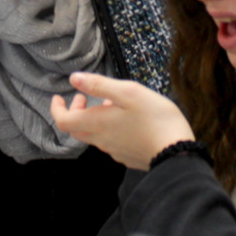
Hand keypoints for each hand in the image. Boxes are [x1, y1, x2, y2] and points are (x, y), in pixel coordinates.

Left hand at [50, 73, 194, 169]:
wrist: (178, 153)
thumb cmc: (155, 119)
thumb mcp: (128, 93)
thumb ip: (99, 85)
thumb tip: (74, 79)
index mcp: (97, 123)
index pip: (63, 121)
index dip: (57, 109)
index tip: (59, 97)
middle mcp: (101, 140)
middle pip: (76, 129)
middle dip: (75, 111)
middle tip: (84, 97)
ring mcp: (114, 150)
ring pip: (93, 135)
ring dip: (93, 118)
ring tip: (110, 103)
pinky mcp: (127, 156)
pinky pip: (109, 142)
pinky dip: (108, 128)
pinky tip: (125, 119)